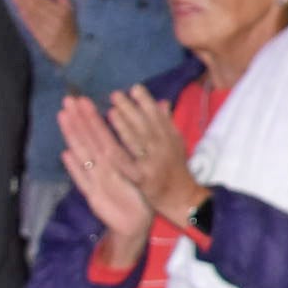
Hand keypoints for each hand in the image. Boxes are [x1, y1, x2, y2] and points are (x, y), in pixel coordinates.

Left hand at [10, 0, 79, 66]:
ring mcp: (48, 31)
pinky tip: (18, 9)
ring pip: (32, 15)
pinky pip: (32, 26)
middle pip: (36, 6)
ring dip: (21, 4)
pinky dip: (25, 17)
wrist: (75, 50)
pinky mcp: (43, 40)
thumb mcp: (71, 9)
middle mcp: (55, 20)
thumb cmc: (72, 27)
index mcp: (63, 12)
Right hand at [59, 95, 154, 257]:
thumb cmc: (136, 194)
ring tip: (64, 117)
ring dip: (73, 136)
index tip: (81, 99)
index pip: (98, 135)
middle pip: (87, 140)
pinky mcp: (95, 196)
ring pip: (83, 154)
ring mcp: (96, 180)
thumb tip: (135, 129)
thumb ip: (136, 148)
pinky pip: (84, 180)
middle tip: (68, 99)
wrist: (134, 225)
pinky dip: (75, 168)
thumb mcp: (137, 169)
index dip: (89, 117)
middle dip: (78, 119)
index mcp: (111, 161)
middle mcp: (101, 168)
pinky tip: (66, 154)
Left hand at [105, 85, 206, 228]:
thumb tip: (162, 101)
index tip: (134, 88)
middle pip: (145, 126)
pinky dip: (117, 155)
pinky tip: (104, 146)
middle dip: (131, 109)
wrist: (182, 198)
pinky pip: (128, 165)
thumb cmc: (176, 170)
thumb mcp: (176, 144)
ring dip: (124, 127)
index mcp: (170, 138)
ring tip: (111, 112)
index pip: (158, 116)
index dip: (145, 102)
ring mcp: (153, 163)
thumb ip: (167, 123)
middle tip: (116, 95)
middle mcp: (163, 148)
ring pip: (137, 142)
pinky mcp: (143, 179)